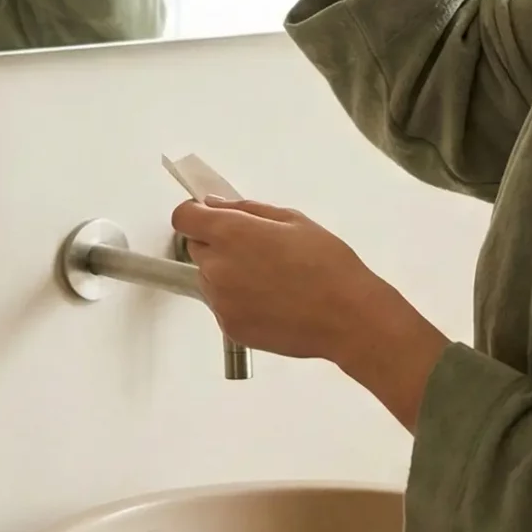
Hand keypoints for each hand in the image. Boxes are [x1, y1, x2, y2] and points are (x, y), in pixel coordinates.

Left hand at [171, 199, 395, 361]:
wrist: (347, 316)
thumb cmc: (327, 265)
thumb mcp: (293, 220)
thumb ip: (246, 209)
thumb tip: (216, 205)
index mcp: (230, 233)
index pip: (184, 216)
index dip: (196, 214)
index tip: (210, 217)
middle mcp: (217, 267)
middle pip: (197, 248)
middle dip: (218, 245)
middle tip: (257, 251)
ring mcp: (220, 300)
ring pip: (209, 279)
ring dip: (228, 275)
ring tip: (270, 280)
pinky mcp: (228, 327)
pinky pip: (223, 305)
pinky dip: (239, 302)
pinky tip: (272, 301)